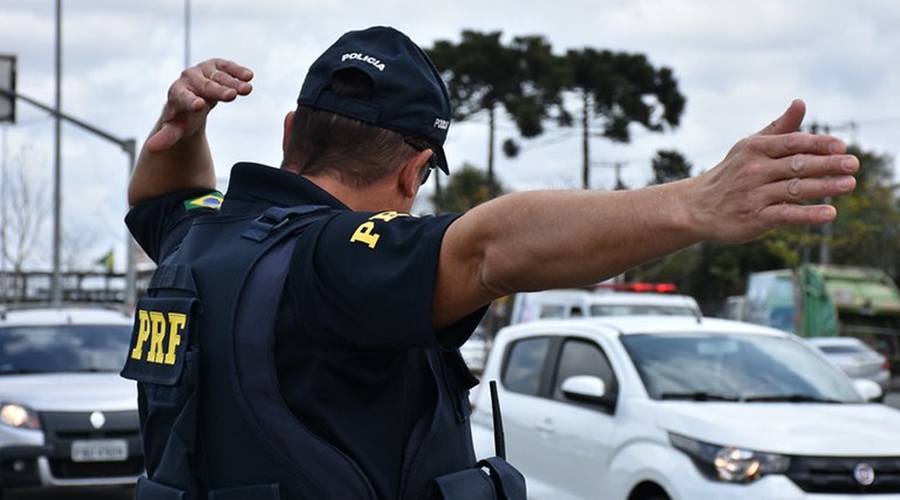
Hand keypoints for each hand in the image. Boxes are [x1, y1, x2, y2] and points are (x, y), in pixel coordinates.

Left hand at [144, 58, 252, 152]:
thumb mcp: (176, 129)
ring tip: (247, 90)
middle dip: (218, 90)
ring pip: (218, 77)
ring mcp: (203, 71)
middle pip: (204, 86)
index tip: (199, 106)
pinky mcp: (216, 66)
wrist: (193, 99)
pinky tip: (249, 76)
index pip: (182, 97)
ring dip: (234, 83)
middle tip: (231, 95)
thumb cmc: (184, 117)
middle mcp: (188, 79)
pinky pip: (227, 67)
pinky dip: (237, 71)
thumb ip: (166, 137)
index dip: (190, 101)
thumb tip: (150, 148)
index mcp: (176, 94)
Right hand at [692, 99, 858, 242]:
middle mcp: (754, 171)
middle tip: (853, 164)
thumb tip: (801, 102)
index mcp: (755, 149)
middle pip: (796, 165)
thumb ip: (779, 128)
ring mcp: (753, 195)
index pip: (791, 143)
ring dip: (823, 187)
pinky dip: (808, 215)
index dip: (817, 144)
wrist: (696, 207)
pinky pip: (785, 215)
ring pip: (794, 189)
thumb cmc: (730, 174)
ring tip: (849, 184)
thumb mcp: (749, 147)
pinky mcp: (754, 219)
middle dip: (827, 164)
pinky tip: (830, 213)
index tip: (841, 146)